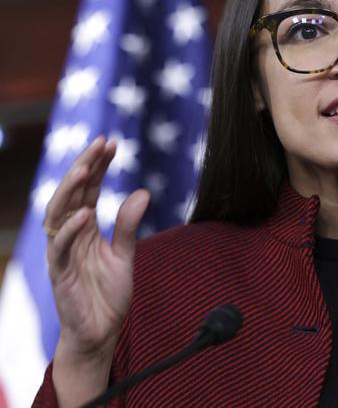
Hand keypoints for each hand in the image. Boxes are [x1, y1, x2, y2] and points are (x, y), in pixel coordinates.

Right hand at [44, 136, 148, 358]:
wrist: (100, 331)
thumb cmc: (108, 294)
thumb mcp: (125, 254)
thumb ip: (128, 225)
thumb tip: (143, 192)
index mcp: (85, 227)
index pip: (88, 189)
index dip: (97, 166)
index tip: (112, 144)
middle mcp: (70, 234)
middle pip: (71, 194)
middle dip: (84, 167)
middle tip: (100, 143)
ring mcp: (62, 252)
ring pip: (58, 214)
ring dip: (70, 190)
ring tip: (85, 168)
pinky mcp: (60, 272)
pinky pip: (60, 247)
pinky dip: (70, 229)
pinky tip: (85, 213)